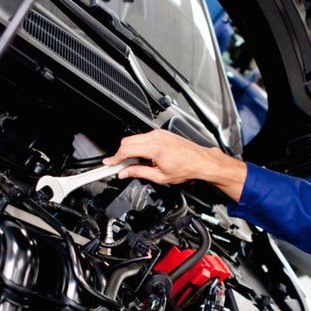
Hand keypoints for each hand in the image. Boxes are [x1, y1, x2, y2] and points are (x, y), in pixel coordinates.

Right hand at [103, 129, 246, 201]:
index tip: (108, 163)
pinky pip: (143, 138)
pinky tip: (144, 157)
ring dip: (130, 150)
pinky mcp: (161, 134)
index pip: (126, 150)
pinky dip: (139, 146)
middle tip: (119, 166)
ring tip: (135, 163)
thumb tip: (125, 173)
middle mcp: (155, 137)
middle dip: (120, 154)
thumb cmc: (186, 168)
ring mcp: (158, 134)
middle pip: (127, 142)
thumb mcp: (160, 176)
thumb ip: (138, 173)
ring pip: (134, 139)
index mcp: (154, 148)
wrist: (201, 161)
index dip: (115, 158)